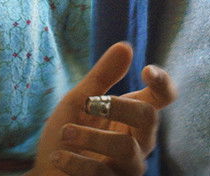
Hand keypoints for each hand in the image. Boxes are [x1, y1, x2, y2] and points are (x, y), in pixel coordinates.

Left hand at [28, 42, 175, 175]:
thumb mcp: (77, 103)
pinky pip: (102, 174)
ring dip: (90, 137)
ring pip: (125, 148)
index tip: (146, 70)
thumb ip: (101, 78)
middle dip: (119, 106)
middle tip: (88, 104)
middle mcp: (138, 142)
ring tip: (65, 133)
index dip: (163, 83)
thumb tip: (125, 46)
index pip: (162, 99)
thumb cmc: (66, 137)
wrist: (46, 172)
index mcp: (132, 117)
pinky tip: (58, 157)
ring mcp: (128, 168)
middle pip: (148, 118)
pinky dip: (75, 161)